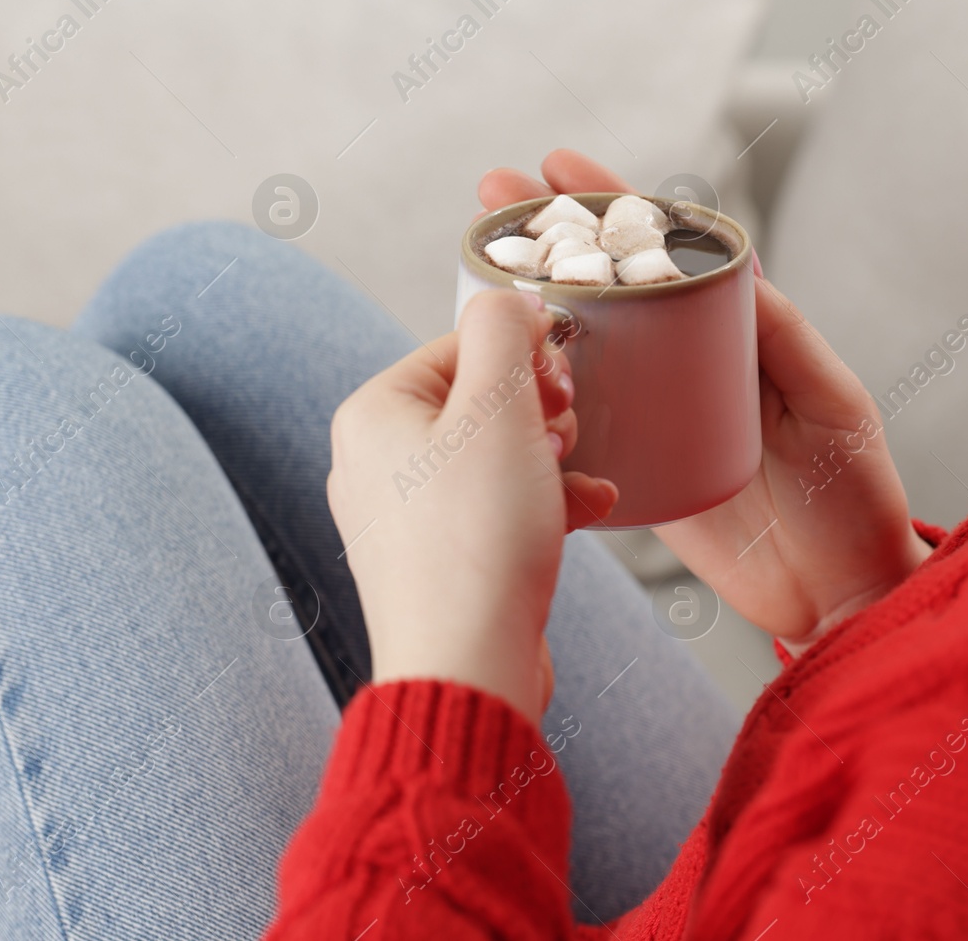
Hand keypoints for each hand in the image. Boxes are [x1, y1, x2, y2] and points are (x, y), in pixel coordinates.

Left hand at [326, 290, 618, 722]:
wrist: (468, 668)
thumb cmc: (476, 542)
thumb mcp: (497, 408)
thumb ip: (502, 332)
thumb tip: (509, 300)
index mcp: (374, 413)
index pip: (459, 345)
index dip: (523, 353)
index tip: (562, 380)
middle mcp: (375, 461)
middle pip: (476, 397)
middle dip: (538, 406)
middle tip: (565, 428)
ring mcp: (404, 516)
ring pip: (493, 453)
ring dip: (549, 452)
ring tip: (574, 472)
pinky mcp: (439, 560)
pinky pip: (496, 507)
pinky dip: (545, 502)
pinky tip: (593, 507)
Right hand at [478, 152, 930, 647]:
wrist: (838, 594)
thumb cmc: (852, 495)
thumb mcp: (831, 404)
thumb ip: (789, 341)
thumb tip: (738, 270)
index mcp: (735, 331)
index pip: (666, 250)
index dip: (612, 204)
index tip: (559, 167)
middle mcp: (685, 363)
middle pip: (605, 284)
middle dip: (545, 236)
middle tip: (491, 197)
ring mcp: (651, 415)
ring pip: (578, 346)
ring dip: (525, 305)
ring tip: (474, 264)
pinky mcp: (630, 470)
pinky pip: (571, 427)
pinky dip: (531, 400)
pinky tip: (490, 372)